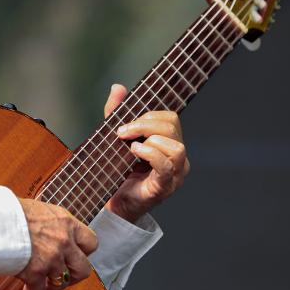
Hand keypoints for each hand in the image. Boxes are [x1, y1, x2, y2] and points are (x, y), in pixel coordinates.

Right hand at [16, 198, 97, 289]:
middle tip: (66, 276)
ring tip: (44, 287)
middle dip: (74, 275)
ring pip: (62, 282)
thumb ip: (53, 223)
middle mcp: (63, 242)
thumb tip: (52, 229)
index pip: (91, 242)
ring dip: (53, 287)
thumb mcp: (42, 209)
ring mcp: (51, 259)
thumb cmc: (13, 210)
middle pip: (83, 268)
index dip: (84, 252)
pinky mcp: (35, 273)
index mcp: (67, 224)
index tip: (77, 255)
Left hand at [103, 84, 190, 222]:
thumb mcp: (116, 137)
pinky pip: (166, 165)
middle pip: (172, 128)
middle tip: (122, 133)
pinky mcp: (165, 187)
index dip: (148, 116)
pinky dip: (149, 154)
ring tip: (130, 146)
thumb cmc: (118, 171)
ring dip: (149, 140)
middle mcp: (178, 158)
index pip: (170, 118)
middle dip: (144, 125)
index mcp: (169, 143)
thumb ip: (116, 112)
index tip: (125, 124)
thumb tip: (118, 87)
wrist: (111, 202)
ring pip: (176, 146)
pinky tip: (133, 153)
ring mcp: (175, 174)